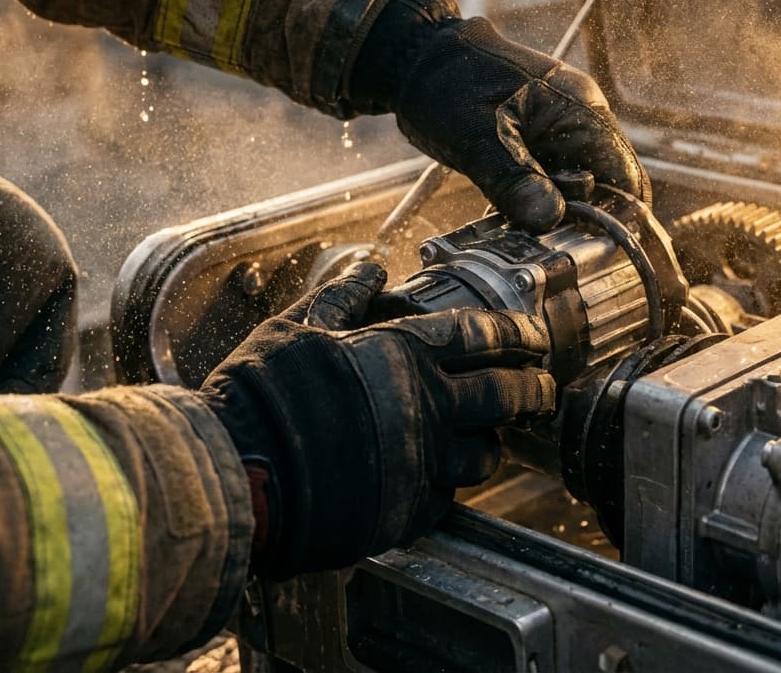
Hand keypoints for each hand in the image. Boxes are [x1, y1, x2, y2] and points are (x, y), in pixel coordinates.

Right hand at [201, 262, 555, 576]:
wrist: (238, 475)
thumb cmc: (261, 396)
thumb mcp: (295, 328)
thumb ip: (340, 298)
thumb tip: (367, 267)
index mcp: (403, 354)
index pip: (484, 334)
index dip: (519, 331)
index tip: (535, 336)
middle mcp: (426, 407)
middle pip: (508, 395)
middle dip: (535, 389)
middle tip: (542, 388)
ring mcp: (421, 463)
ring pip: (485, 455)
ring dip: (491, 443)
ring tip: (485, 438)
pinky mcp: (407, 513)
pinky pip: (447, 499)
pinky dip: (447, 486)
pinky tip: (435, 478)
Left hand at [349, 0, 649, 232]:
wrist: (418, 58)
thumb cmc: (447, 83)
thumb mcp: (475, 138)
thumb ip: (512, 180)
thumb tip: (548, 219)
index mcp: (580, 111)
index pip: (626, 177)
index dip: (618, 220)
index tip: (591, 249)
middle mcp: (579, 120)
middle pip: (604, 189)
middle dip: (581, 222)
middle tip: (547, 245)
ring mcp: (559, 131)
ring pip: (575, 190)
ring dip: (554, 216)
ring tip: (523, 232)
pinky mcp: (537, 142)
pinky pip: (550, 182)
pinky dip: (535, 203)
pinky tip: (511, 217)